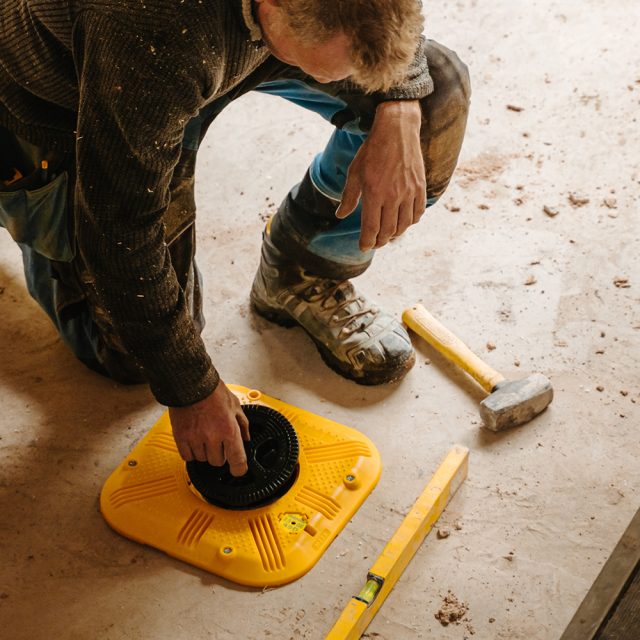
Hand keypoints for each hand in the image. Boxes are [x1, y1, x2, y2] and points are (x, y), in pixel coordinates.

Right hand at [169, 381, 249, 476]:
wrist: (190, 383)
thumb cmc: (213, 391)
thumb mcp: (235, 405)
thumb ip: (243, 424)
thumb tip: (246, 438)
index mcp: (229, 429)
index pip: (237, 460)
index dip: (239, 469)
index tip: (238, 469)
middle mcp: (212, 437)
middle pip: (218, 462)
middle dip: (220, 454)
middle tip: (218, 441)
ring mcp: (195, 438)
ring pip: (202, 460)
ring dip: (205, 452)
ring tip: (204, 436)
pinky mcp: (181, 437)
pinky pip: (187, 456)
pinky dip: (191, 452)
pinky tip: (194, 440)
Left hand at [336, 100, 425, 250]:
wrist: (396, 130)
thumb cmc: (372, 151)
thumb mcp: (354, 173)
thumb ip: (349, 197)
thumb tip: (341, 215)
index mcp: (374, 193)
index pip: (371, 229)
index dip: (366, 242)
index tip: (363, 247)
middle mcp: (393, 196)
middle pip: (388, 231)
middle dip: (380, 241)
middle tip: (375, 243)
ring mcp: (409, 192)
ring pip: (404, 225)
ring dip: (395, 234)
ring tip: (388, 235)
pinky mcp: (420, 187)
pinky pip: (417, 213)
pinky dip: (410, 222)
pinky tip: (403, 221)